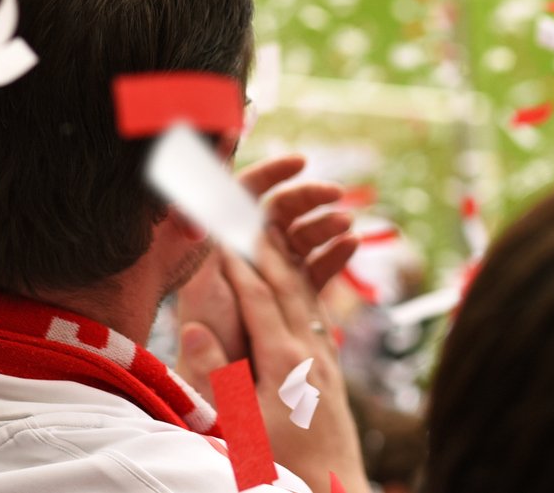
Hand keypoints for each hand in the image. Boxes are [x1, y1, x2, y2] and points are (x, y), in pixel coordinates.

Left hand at [175, 154, 359, 364]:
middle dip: (308, 196)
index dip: (272, 173)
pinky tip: (351, 244)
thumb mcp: (202, 288)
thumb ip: (205, 249)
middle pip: (280, 211)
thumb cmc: (209, 337)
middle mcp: (248, 252)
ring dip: (325, 223)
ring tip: (345, 223)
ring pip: (303, 236)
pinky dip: (334, 252)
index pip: (246, 194)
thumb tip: (204, 202)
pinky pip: (316, 267)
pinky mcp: (292, 297)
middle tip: (334, 193)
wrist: (223, 390)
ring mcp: (272, 273)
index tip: (299, 163)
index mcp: (223, 243)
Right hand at [177, 230, 371, 492]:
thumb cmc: (280, 467)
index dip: (237, 262)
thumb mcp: (238, 427)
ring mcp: (325, 360)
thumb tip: (190, 329)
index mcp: (285, 361)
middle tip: (247, 211)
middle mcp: (311, 352)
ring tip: (273, 230)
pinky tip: (298, 281)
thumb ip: (215, 376)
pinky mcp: (332, 372)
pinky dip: (306, 287)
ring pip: (307, 296)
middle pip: (287, 285)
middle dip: (266, 247)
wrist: (333, 490)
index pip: (258, 297)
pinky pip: (317, 316)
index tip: (220, 231)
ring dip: (289, 260)